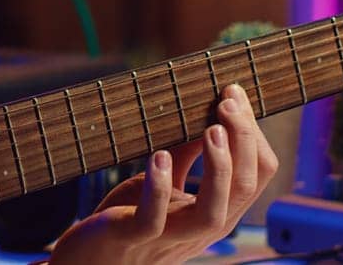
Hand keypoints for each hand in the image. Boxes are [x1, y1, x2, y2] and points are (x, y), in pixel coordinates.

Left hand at [44, 84, 277, 264]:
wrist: (87, 261)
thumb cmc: (126, 219)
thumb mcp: (161, 183)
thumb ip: (186, 157)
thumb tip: (205, 111)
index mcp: (213, 212)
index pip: (255, 177)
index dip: (253, 136)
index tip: (234, 94)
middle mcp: (199, 229)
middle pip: (243, 190)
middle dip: (243, 142)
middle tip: (229, 101)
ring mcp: (167, 236)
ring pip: (212, 214)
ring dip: (217, 169)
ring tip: (211, 129)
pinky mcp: (132, 238)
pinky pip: (154, 220)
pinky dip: (160, 187)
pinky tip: (160, 155)